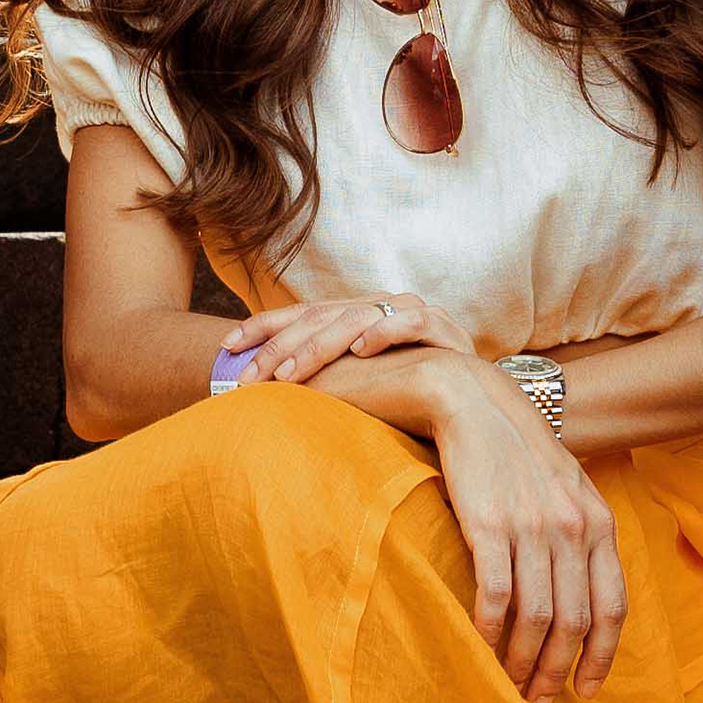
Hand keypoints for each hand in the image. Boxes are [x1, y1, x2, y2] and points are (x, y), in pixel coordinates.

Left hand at [220, 287, 451, 389]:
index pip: (301, 314)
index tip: (225, 346)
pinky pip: (409, 322)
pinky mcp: (442, 326)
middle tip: (249, 377)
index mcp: (356, 315)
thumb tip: (265, 393)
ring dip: (320, 346)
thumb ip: (323, 380)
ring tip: (291, 374)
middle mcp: (380, 305)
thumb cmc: (412, 394)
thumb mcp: (359, 385)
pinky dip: (383, 333)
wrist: (477, 396)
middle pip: (320, 316)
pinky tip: (360, 349)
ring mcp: (411, 312)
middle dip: (280, 346)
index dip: (263, 327)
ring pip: (355, 318)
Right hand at [423, 359, 626, 702]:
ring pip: (537, 618)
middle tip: (540, 702)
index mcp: (598, 523)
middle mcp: (572, 528)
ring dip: (523, 663)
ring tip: (510, 687)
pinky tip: (479, 649)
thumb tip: (582, 595)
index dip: (601, 656)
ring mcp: (532, 527)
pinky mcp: (488, 525)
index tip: (587, 691)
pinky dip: (489, 633)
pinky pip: (496, 596)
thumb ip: (582, 534)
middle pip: (574, 622)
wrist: (473, 401)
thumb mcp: (567, 487)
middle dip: (558, 671)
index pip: (612, 607)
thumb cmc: (517, 451)